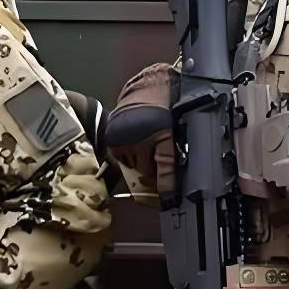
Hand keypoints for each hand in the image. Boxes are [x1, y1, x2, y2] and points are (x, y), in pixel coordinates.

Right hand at [106, 64, 176, 198]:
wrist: (146, 90)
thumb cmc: (165, 110)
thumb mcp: (175, 129)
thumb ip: (173, 152)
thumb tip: (172, 179)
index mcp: (163, 133)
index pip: (165, 164)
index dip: (167, 184)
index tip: (169, 198)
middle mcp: (141, 137)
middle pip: (146, 171)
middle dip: (153, 170)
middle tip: (157, 159)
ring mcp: (124, 139)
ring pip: (132, 167)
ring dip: (139, 163)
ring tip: (146, 147)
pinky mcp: (112, 139)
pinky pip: (120, 160)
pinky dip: (128, 157)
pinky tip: (135, 144)